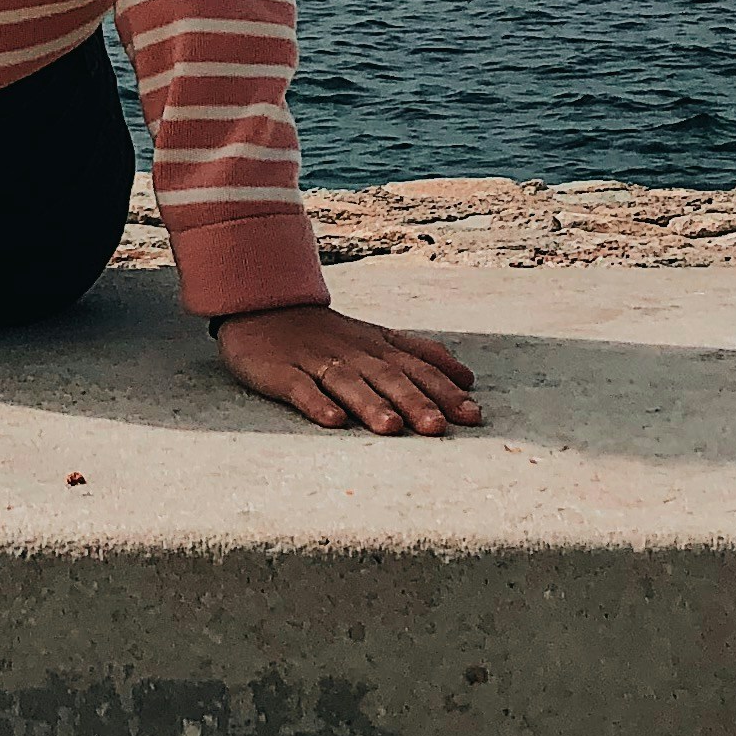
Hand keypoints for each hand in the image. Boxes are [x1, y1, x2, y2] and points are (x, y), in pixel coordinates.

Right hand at [213, 306, 481, 433]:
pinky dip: (316, 403)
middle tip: (437, 428)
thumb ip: (421, 354)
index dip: (444, 391)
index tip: (471, 416)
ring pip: (347, 382)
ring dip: (370, 405)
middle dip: (414, 401)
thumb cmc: (327, 333)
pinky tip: (333, 421)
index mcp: (377, 346)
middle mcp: (352, 353)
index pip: (417, 367)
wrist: (263, 306)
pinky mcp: (280, 371)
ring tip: (391, 429)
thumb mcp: (377, 337)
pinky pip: (299, 387)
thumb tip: (467, 378)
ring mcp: (315, 361)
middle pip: (387, 377)